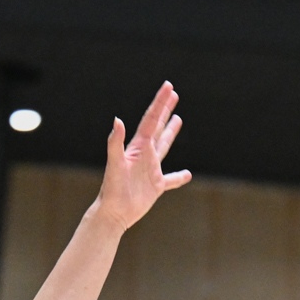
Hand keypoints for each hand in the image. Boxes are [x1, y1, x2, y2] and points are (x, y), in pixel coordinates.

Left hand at [92, 81, 190, 229]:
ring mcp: (151, 169)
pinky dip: (179, 177)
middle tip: (173, 94)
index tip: (169, 87)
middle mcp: (145, 154)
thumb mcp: (114, 163)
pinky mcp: (155, 186)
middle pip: (158, 127)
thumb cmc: (112, 189)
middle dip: (165, 109)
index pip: (152, 120)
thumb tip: (118, 120)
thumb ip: (115, 142)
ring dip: (170, 132)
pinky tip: (187, 175)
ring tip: (178, 119)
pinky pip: (170, 179)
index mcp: (138, 146)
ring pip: (163, 146)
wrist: (112, 212)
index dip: (160, 102)